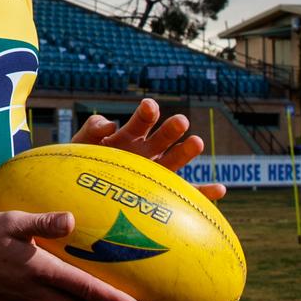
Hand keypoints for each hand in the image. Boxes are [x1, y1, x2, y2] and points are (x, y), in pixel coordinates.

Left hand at [72, 98, 225, 200]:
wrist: (81, 190)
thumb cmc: (82, 161)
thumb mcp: (82, 143)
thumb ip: (92, 129)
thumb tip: (110, 125)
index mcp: (129, 136)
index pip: (140, 121)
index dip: (146, 113)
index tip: (149, 105)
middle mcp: (146, 151)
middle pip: (163, 138)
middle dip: (171, 129)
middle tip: (180, 121)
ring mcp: (156, 172)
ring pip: (175, 160)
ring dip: (187, 151)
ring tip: (196, 142)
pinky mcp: (162, 193)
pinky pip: (186, 194)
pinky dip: (203, 193)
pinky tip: (219, 189)